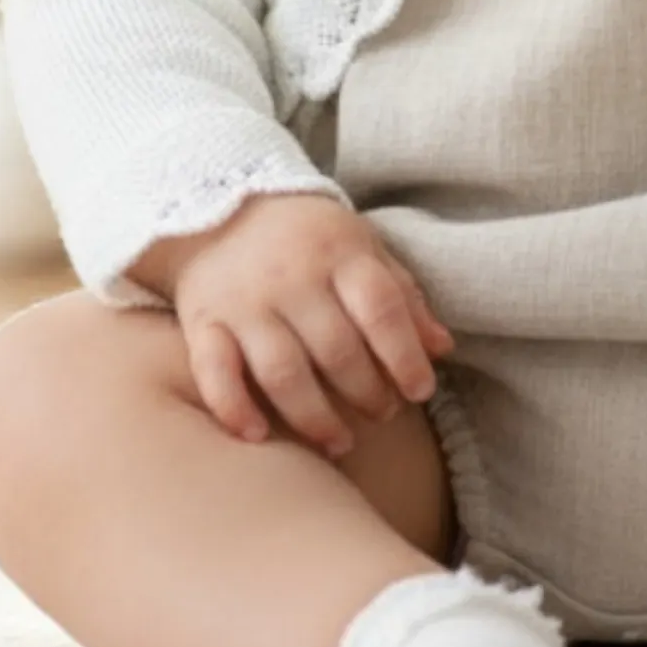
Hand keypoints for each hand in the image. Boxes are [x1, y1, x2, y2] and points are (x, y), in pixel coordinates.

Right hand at [172, 192, 453, 459]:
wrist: (219, 204)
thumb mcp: (363, 249)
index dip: (406, 356)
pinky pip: (214, 371)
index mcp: (339, 254)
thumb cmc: (309, 238)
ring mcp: (245, 303)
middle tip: (383, 414)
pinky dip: (233, 408)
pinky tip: (257, 436)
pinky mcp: (204, 322)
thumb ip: (403, 298)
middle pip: (336, 349)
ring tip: (340, 442)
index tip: (421, 390)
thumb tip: (442, 349)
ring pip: (281, 372)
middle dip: (366, 393)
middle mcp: (292, 279)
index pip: (381, 309)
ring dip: (314, 417)